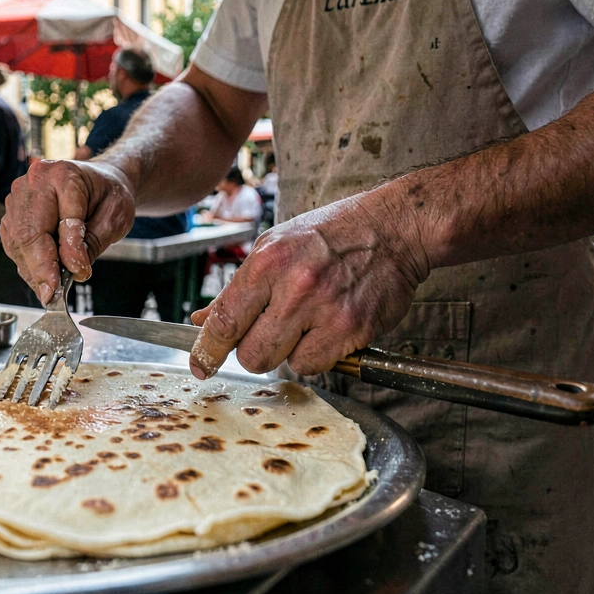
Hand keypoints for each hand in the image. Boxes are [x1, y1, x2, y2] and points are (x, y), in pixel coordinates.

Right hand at [0, 158, 136, 303]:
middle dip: (40, 269)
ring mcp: (19, 197)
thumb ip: (91, 243)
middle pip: (27, 233)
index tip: (74, 275)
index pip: (58, 221)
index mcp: (63, 175)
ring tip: (51, 289)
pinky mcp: (13, 213)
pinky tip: (44, 276)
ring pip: (16, 242)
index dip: (64, 254)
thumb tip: (71, 269)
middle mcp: (34, 182)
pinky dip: (28, 265)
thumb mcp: (113, 218)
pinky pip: (14, 245)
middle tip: (53, 294)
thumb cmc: (108, 194)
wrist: (100, 182)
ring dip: (33, 270)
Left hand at [187, 194, 429, 378]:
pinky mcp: (354, 328)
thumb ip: (237, 290)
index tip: (200, 366)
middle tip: (270, 333)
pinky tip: (327, 329)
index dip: (207, 351)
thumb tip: (201, 321)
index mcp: (267, 263)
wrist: (392, 227)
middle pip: (252, 354)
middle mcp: (294, 287)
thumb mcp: (274, 248)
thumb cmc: (330, 235)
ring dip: (289, 353)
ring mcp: (326, 309)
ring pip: (285, 364)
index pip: (225, 321)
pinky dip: (318, 356)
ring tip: (306, 323)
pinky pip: (318, 365)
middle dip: (253, 353)